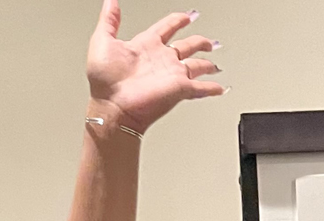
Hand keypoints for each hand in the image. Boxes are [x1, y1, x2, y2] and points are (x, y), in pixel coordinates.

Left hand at [87, 4, 223, 132]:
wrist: (113, 106)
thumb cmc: (105, 81)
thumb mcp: (102, 41)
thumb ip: (109, 20)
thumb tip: (111, 1)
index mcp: (146, 46)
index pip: (167, 28)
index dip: (177, 20)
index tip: (187, 16)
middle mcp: (161, 60)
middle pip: (187, 46)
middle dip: (199, 42)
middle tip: (209, 41)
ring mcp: (172, 75)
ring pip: (196, 66)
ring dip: (207, 64)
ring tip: (216, 64)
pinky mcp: (179, 89)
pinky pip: (201, 88)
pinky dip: (212, 88)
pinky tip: (221, 88)